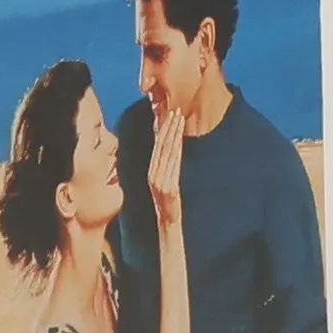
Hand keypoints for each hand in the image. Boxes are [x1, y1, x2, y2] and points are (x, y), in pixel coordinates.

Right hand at [147, 100, 184, 229]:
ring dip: (174, 133)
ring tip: (180, 118)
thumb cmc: (168, 202)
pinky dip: (177, 149)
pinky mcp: (169, 186)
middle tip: (176, 110)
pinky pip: (174, 164)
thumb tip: (169, 151)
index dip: (163, 129)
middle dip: (169, 127)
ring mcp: (160, 180)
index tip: (169, 115)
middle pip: (161, 145)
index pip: (157, 146)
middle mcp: (154, 173)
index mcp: (151, 171)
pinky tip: (181, 138)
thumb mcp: (163, 182)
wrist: (168, 221)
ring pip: (168, 151)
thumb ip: (165, 167)